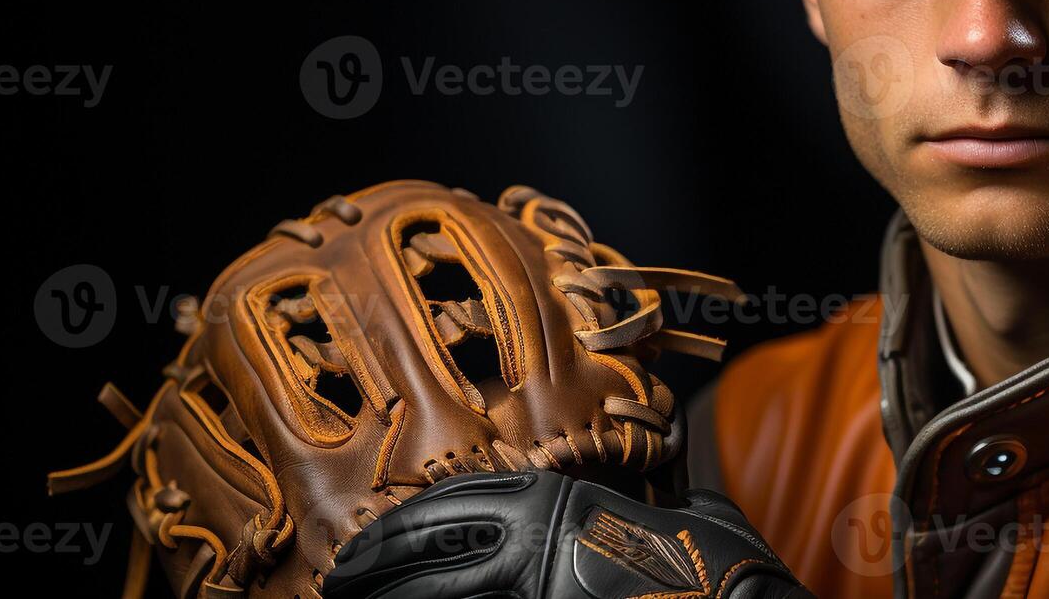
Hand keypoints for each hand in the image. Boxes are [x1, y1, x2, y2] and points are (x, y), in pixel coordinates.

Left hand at [324, 470, 814, 598]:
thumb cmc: (712, 563)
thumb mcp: (675, 507)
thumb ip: (647, 485)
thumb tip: (656, 463)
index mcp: (558, 494)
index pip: (453, 501)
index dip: (399, 528)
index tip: (363, 546)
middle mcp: (534, 531)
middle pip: (427, 546)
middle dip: (372, 569)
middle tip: (336, 584)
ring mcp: (531, 580)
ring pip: (438, 588)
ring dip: (394, 593)